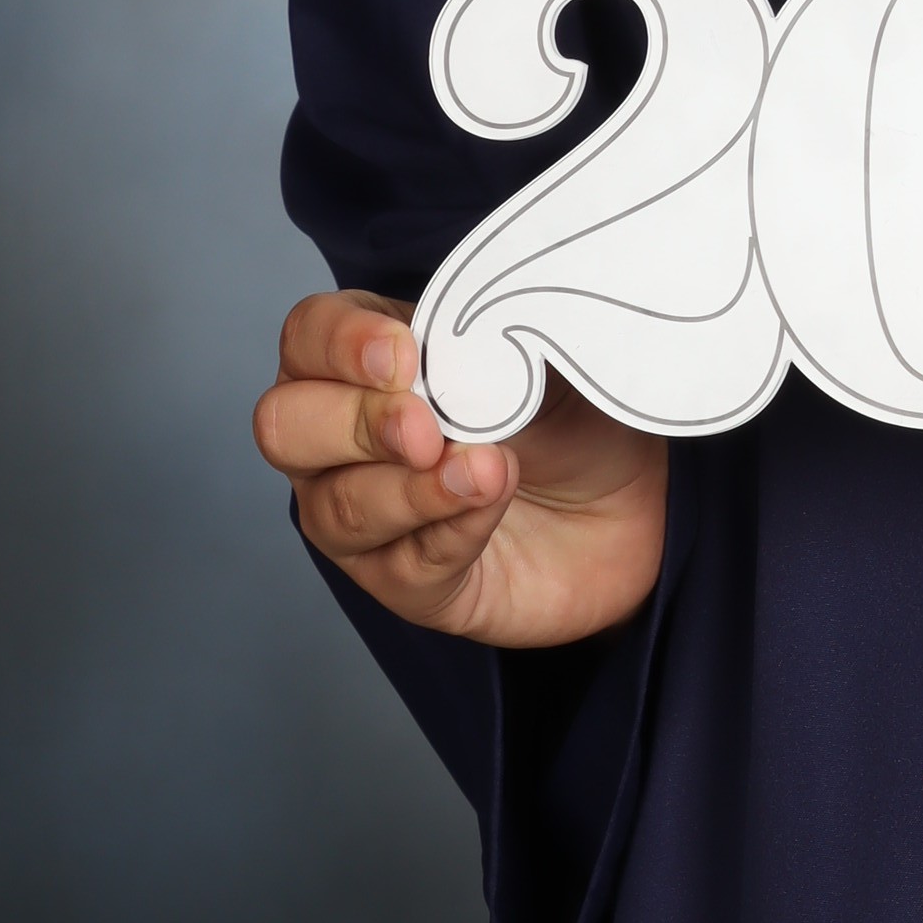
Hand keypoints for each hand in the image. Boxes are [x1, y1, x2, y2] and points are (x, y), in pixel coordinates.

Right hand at [254, 290, 668, 646]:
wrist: (638, 499)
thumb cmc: (573, 414)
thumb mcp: (537, 350)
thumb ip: (484, 337)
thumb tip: (448, 347)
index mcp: (364, 363)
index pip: (306, 339)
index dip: (339, 343)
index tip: (403, 353)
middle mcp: (342, 443)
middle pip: (285, 427)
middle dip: (354, 423)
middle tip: (426, 426)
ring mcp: (369, 519)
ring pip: (335, 508)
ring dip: (408, 488)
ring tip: (483, 469)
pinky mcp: (411, 585)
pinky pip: (400, 567)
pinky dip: (449, 531)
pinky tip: (490, 505)